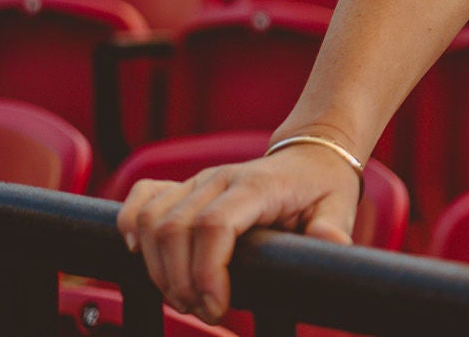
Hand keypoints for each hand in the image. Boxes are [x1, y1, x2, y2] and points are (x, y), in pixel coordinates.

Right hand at [116, 142, 361, 322]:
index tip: (216, 306)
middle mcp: (220, 179)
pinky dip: (130, 226)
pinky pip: (142, 199)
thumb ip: (333, 227)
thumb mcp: (338, 206)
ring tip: (182, 297)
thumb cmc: (322, 186)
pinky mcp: (183, 187)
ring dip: (156, 268)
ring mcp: (197, 181)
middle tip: (204, 311)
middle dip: (180, 282)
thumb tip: (330, 242)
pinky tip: (137, 256)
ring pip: (151, 220)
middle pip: (175, 229)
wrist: (308, 157)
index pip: (215, 224)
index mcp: (257, 186)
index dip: (206, 271)